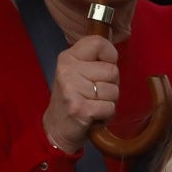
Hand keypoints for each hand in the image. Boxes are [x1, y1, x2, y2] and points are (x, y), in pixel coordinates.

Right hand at [43, 34, 120, 154]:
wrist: (56, 129)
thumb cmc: (74, 98)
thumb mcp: (78, 72)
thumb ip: (94, 61)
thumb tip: (114, 54)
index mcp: (68, 57)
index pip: (98, 42)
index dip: (110, 56)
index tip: (103, 69)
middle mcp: (68, 70)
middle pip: (112, 70)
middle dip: (111, 85)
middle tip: (95, 94)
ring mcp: (72, 89)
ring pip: (114, 90)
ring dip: (109, 101)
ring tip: (94, 104)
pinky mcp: (80, 108)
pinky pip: (110, 107)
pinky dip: (107, 115)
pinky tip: (94, 115)